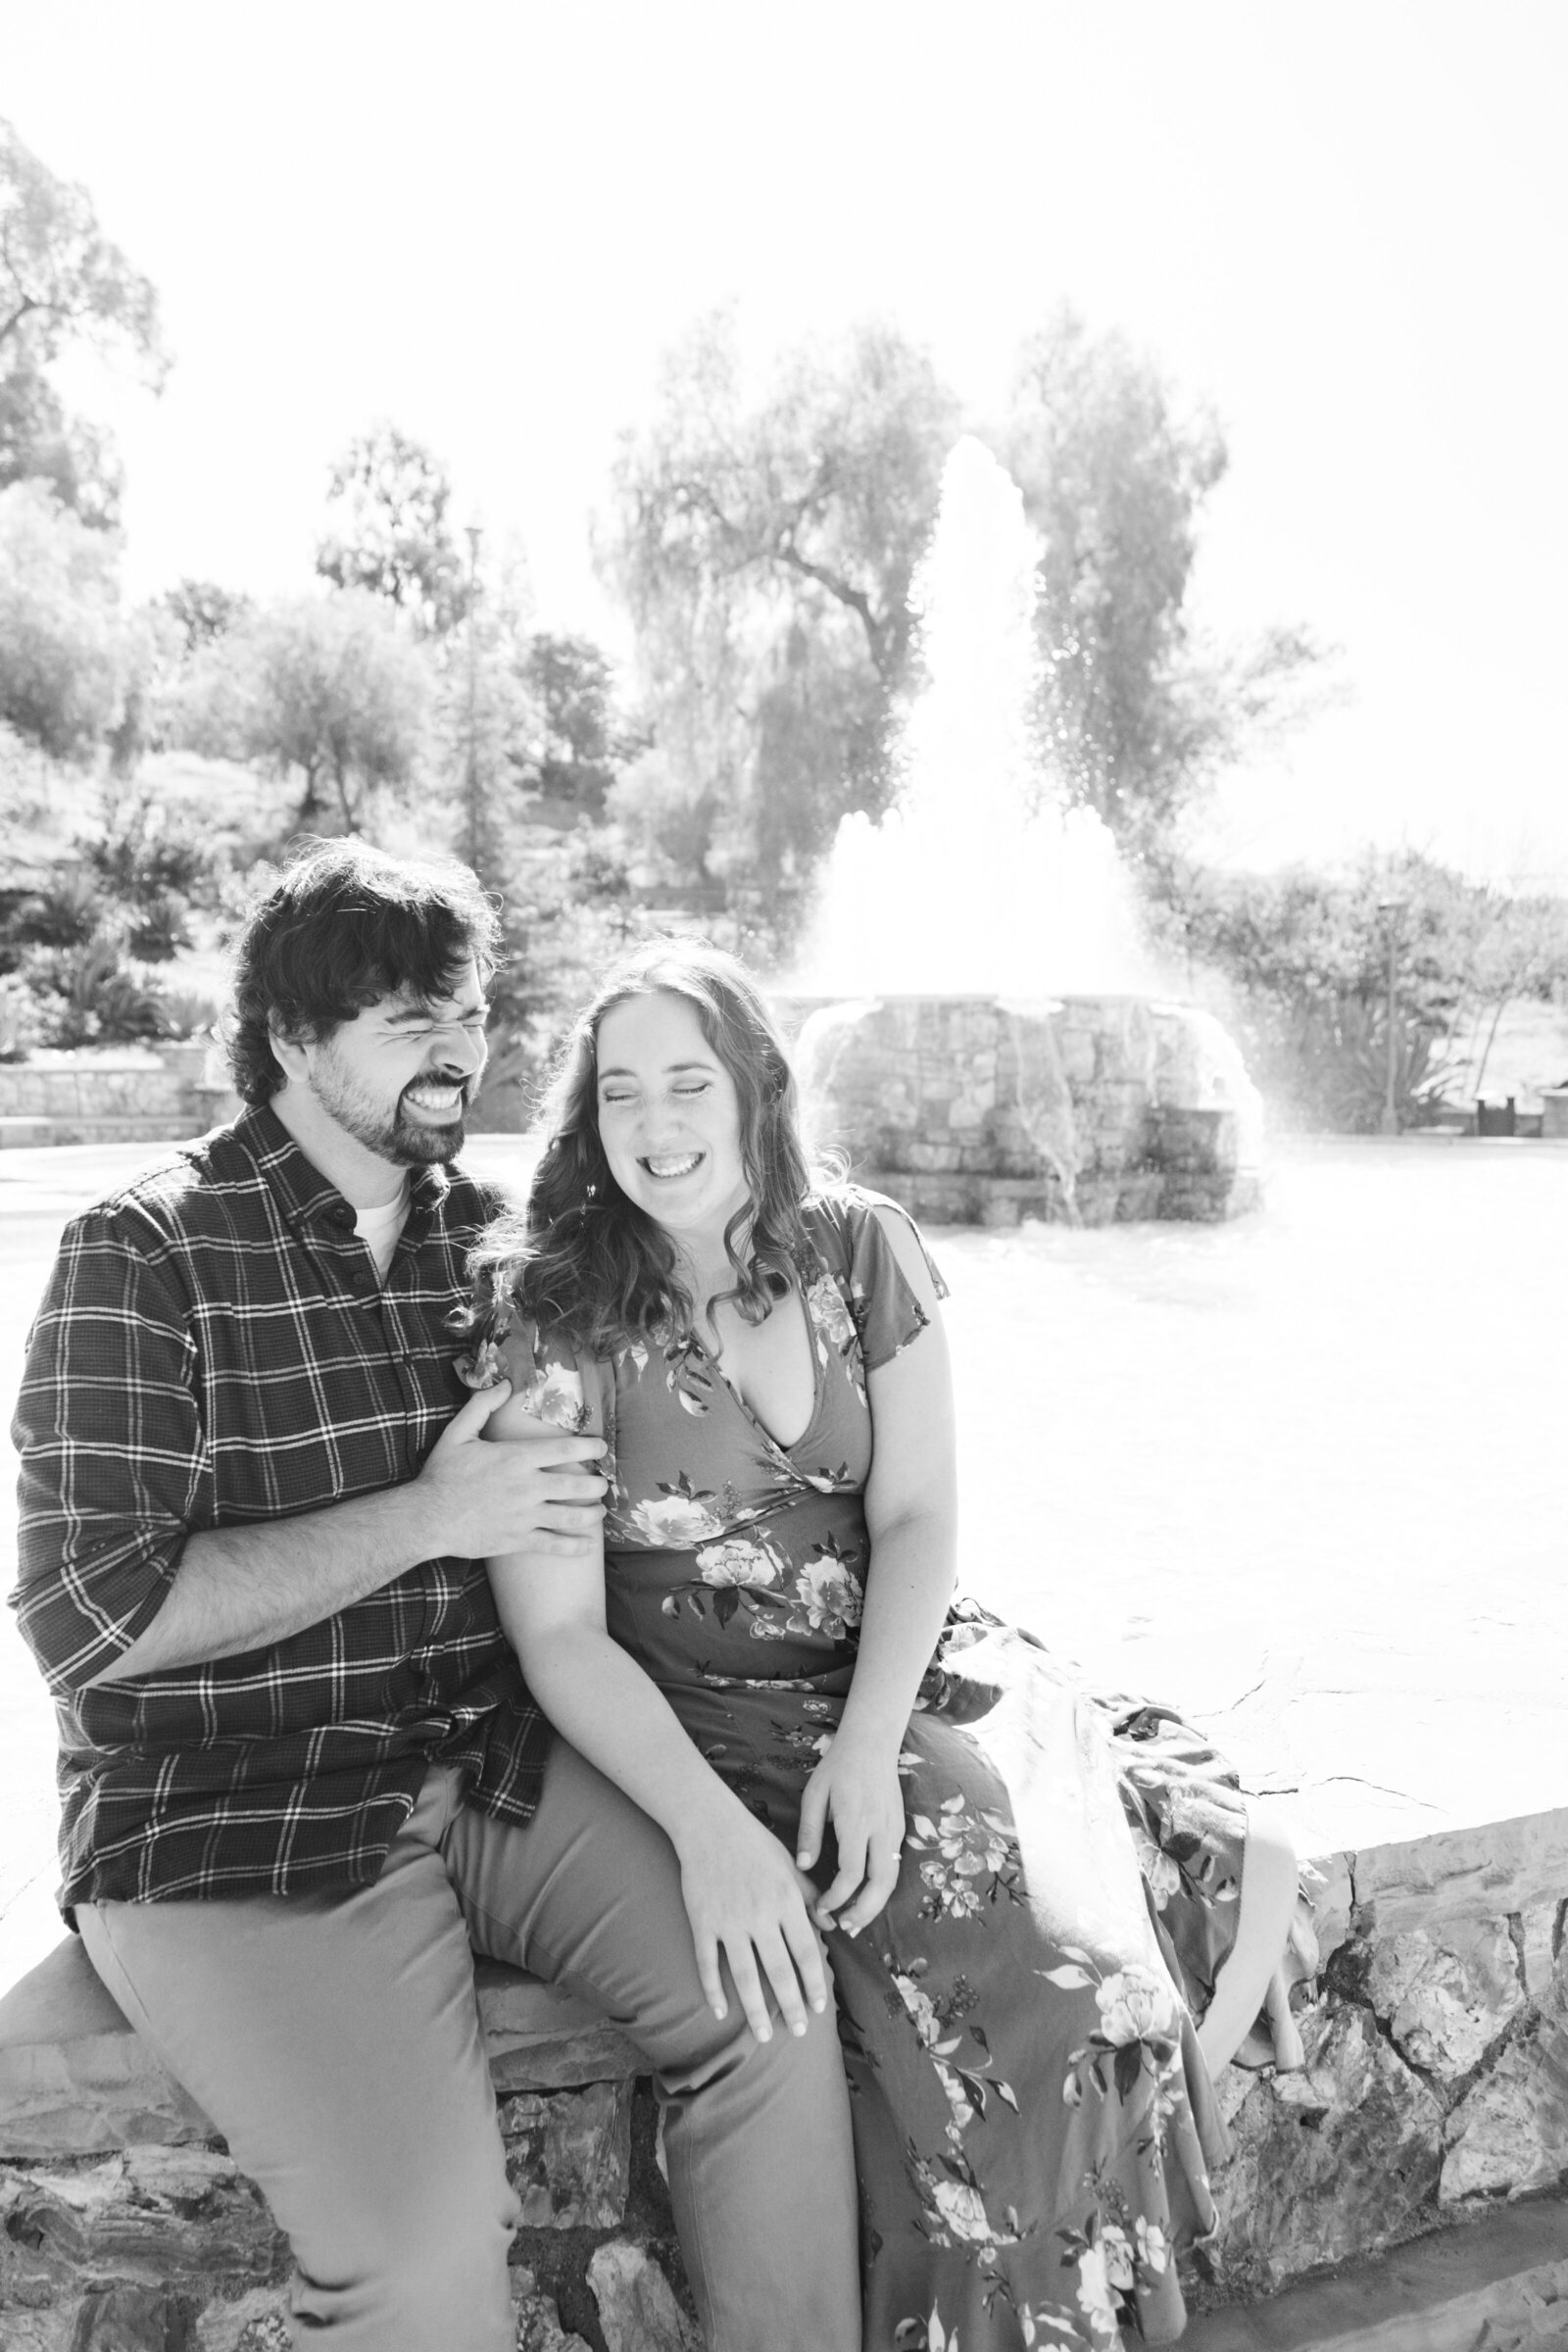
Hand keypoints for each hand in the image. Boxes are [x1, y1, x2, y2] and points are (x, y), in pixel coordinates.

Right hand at [417, 1383, 606, 1558]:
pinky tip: (588, 1545)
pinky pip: (554, 1545)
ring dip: (593, 1513)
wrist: (426, 1518)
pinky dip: (575, 1547)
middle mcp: (526, 1487)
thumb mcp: (458, 1432)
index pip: (564, 1449)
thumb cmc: (442, 1474)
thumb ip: (482, 1405)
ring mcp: (524, 1516)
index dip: (590, 1447)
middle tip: (604, 1483)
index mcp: (516, 1458)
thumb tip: (506, 1384)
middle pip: (576, 1485)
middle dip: (597, 1484)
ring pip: (571, 1516)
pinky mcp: (518, 1540)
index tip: (602, 1447)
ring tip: (601, 1510)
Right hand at [674, 1799, 829, 2044]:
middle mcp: (760, 1915)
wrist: (709, 1824)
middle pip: (778, 1971)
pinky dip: (712, 1990)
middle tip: (798, 2032)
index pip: (806, 1952)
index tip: (820, 2008)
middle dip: (791, 2006)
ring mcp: (729, 1921)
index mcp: (786, 1901)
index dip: (814, 1983)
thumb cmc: (755, 1843)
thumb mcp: (790, 1866)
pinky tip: (719, 2012)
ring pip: (744, 1976)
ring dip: (755, 2010)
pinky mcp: (703, 1922)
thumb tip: (832, 1926)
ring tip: (764, 2035)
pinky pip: (707, 1963)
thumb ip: (811, 1898)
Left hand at [796, 1726, 906, 1936]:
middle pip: (881, 1884)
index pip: (852, 1873)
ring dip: (876, 1904)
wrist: (872, 1743)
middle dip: (864, 1912)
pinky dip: (882, 1888)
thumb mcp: (815, 1794)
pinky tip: (865, 1896)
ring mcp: (894, 1830)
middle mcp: (881, 1830)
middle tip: (845, 1927)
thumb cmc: (838, 1767)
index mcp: (857, 1822)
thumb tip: (803, 1867)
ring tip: (856, 1920)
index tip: (821, 1907)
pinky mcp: (900, 1829)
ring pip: (892, 1878)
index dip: (837, 1897)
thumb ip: (810, 1831)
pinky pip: (894, 1866)